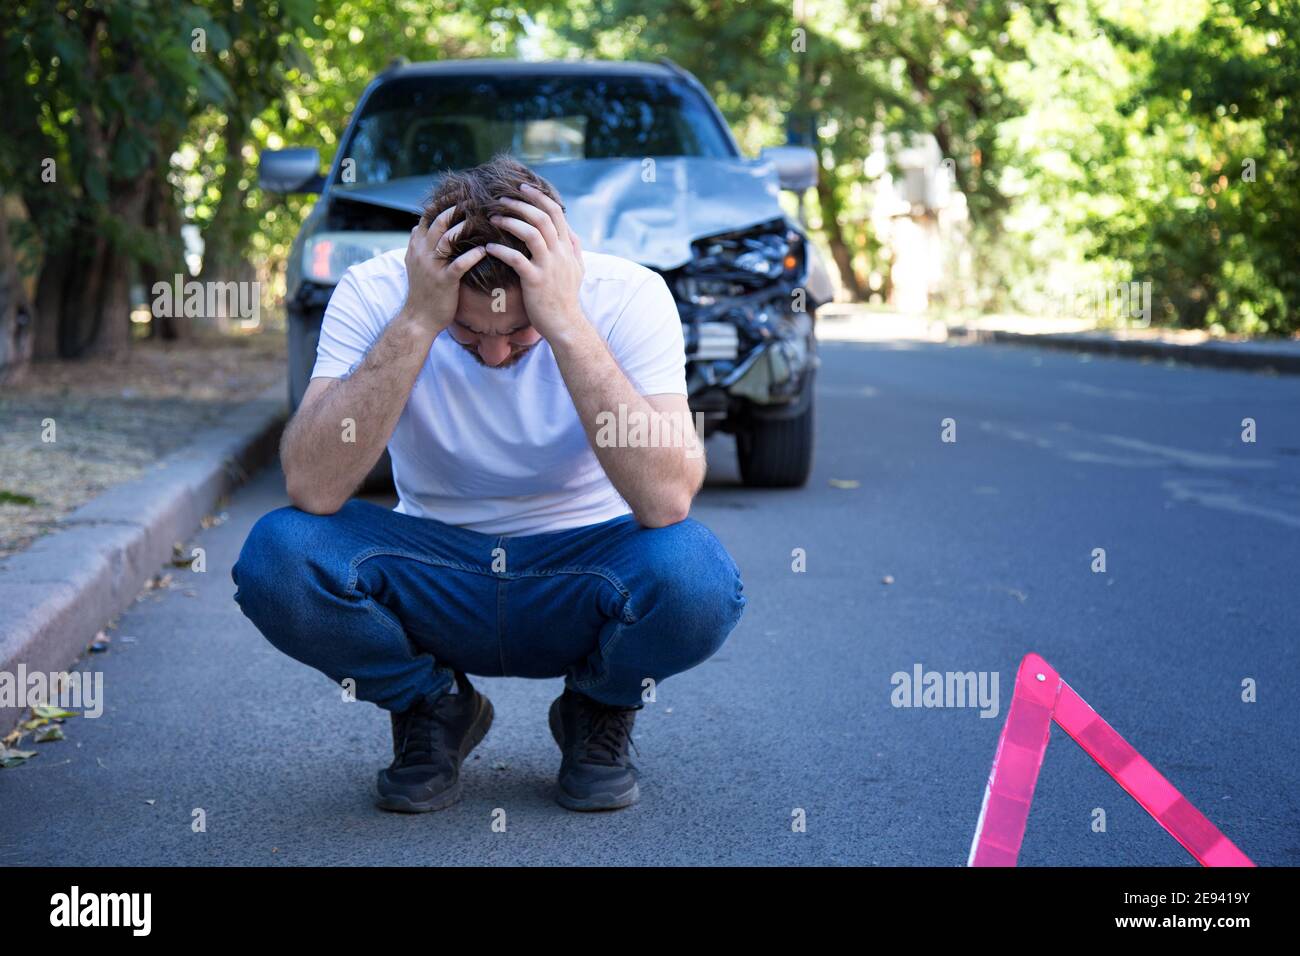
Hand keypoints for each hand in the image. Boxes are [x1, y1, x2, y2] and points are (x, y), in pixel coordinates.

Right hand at [400, 204, 485, 333]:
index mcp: (416, 245)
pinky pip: (459, 264)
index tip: (460, 191)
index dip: (444, 201)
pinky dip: (473, 255)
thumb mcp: (415, 263)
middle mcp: (422, 252)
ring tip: (484, 218)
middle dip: (458, 207)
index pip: (428, 215)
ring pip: (448, 238)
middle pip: (439, 221)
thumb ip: (419, 244)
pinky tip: (486, 249)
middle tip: (476, 198)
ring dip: (466, 226)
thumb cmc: (424, 290)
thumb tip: (420, 226)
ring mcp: (432, 266)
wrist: (419, 318)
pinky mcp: (444, 281)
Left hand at [484, 182, 585, 339]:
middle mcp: (560, 253)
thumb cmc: (566, 298)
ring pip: (532, 233)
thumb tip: (571, 231)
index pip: (556, 213)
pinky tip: (488, 248)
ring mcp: (548, 266)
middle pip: (543, 217)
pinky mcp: (535, 281)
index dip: (539, 197)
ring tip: (493, 218)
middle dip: (522, 203)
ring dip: (511, 222)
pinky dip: (502, 250)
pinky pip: (517, 259)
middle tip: (502, 198)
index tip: (523, 188)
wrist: (565, 325)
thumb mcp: (577, 270)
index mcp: (567, 248)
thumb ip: (574, 249)